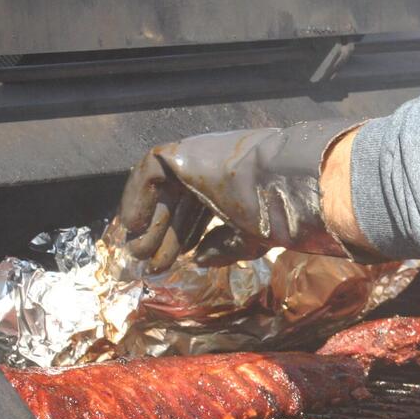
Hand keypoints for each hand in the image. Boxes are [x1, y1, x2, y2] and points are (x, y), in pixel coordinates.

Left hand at [118, 120, 359, 271]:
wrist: (285, 187)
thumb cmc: (276, 213)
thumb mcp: (250, 237)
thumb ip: (223, 248)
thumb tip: (198, 260)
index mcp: (232, 184)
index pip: (200, 210)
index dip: (185, 236)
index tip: (175, 260)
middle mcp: (213, 168)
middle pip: (179, 203)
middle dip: (165, 236)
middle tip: (151, 265)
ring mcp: (197, 157)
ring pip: (163, 190)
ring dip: (150, 223)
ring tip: (140, 254)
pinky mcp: (182, 153)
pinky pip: (149, 173)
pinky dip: (138, 198)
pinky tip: (135, 226)